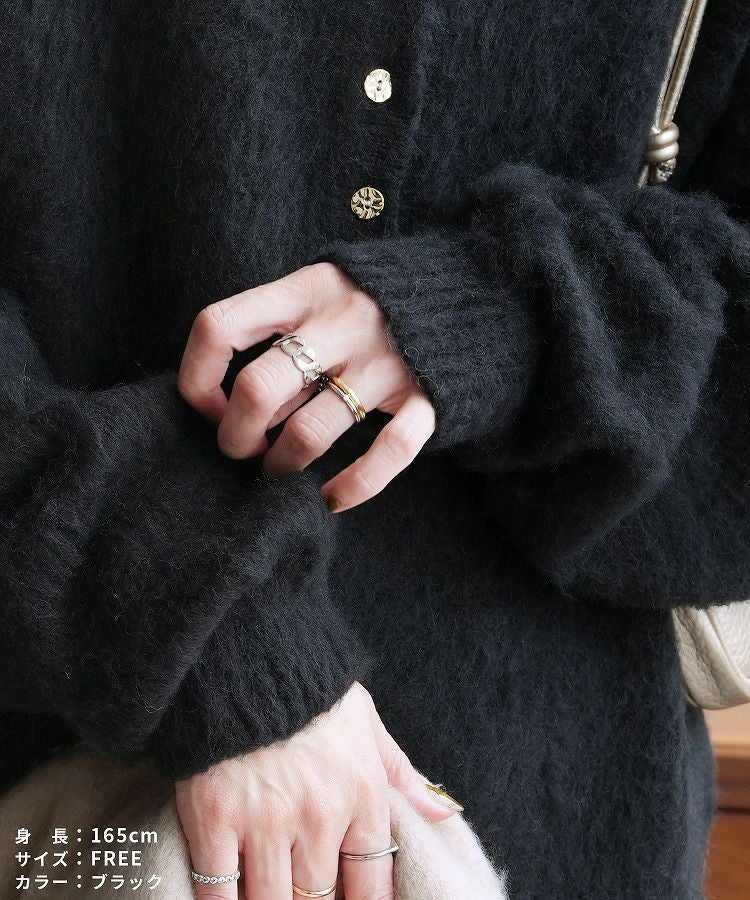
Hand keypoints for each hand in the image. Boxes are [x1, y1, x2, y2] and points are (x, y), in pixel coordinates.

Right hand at [176, 681, 461, 899]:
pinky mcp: (215, 818)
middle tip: (300, 890)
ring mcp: (266, 821)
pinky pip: (218, 890)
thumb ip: (401, 773)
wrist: (248, 650)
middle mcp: (320, 816)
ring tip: (269, 891)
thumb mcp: (366, 722)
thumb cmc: (309, 686)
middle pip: (316, 897)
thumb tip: (445, 812)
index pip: (371, 883)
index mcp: (362, 794)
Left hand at [177, 262, 435, 511]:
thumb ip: (279, 328)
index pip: (218, 328)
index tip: (210, 408)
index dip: (198, 379)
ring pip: (310, 431)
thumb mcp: (321, 290)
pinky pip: (388, 452)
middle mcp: (342, 322)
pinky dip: (353, 487)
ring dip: (282, 465)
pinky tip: (332, 499)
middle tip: (241, 450)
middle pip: (257, 389)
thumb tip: (226, 399)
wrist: (469, 293)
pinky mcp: (428, 397)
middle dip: (234, 436)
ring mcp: (386, 362)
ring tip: (279, 470)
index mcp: (306, 289)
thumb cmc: (374, 301)